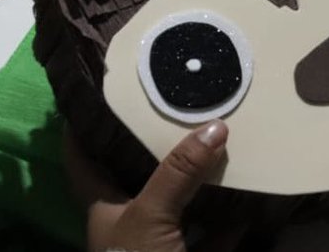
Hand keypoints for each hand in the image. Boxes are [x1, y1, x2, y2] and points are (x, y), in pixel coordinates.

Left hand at [69, 121, 242, 251]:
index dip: (81, 127)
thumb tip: (214, 126)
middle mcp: (127, 224)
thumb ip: (178, 172)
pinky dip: (228, 225)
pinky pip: (210, 240)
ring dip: (196, 184)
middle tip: (174, 109)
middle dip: (154, 149)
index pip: (81, 160)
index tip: (95, 91)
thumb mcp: (151, 214)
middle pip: (136, 177)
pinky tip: (247, 203)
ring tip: (215, 143)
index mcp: (102, 207)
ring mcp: (159, 248)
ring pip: (176, 207)